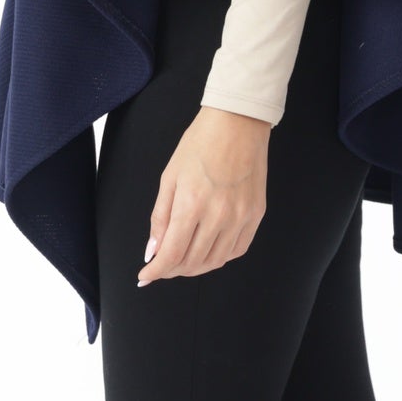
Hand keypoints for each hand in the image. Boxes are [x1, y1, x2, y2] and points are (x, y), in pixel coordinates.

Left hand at [138, 107, 268, 283]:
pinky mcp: (256, 215)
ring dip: (195, 267)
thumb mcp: (169, 177)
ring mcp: (241, 217)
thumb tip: (153, 250)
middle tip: (161, 266)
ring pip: (215, 261)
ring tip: (182, 261)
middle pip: (192, 262)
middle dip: (172, 270)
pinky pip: (237, 250)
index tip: (145, 276)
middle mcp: (218, 215)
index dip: (155, 271)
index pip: (171, 255)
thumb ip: (160, 218)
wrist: (238, 123)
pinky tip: (207, 250)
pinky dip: (219, 257)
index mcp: (191, 204)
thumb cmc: (200, 144)